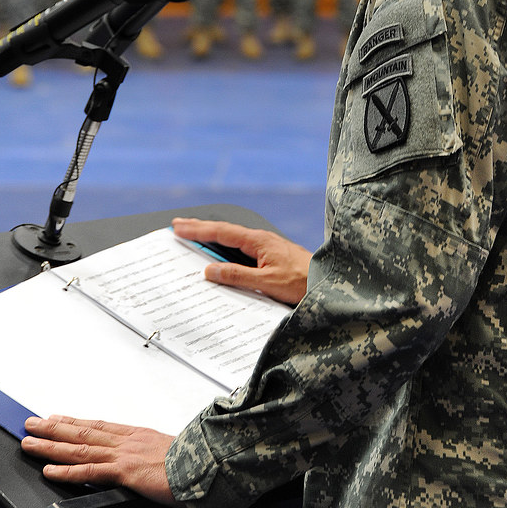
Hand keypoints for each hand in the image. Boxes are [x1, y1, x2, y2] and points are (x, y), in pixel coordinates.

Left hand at [21, 415, 180, 507]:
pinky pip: (91, 472)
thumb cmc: (196, 458)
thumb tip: (148, 457)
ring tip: (31, 443)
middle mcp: (128, 441)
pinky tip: (50, 471)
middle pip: (83, 433)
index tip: (56, 418)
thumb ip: (155, 451)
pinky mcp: (127, 471)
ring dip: (52, 446)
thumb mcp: (172, 449)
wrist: (210, 464)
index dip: (74, 422)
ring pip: (80, 449)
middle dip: (54, 428)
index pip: (98, 426)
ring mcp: (125, 455)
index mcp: (138, 435)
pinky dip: (68, 472)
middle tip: (31, 424)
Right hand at [172, 218, 310, 304]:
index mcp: (258, 241)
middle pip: (225, 231)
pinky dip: (226, 246)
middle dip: (201, 228)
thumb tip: (210, 271)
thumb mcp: (266, 282)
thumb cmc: (302, 282)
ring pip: (234, 238)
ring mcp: (267, 246)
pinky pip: (242, 248)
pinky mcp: (272, 255)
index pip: (222, 232)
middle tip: (178, 225)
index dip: (198, 230)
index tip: (178, 227)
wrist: (328, 283)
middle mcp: (262, 240)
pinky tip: (222, 253)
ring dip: (213, 236)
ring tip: (194, 234)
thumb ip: (237, 276)